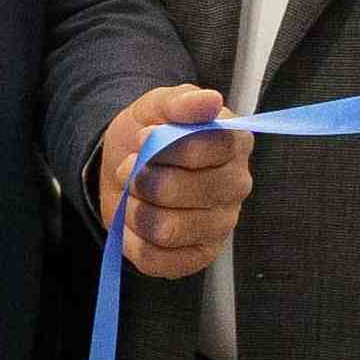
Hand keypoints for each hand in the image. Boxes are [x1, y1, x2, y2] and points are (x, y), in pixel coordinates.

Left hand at [97, 85, 251, 278]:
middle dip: (141, 178)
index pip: (209, 146)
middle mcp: (237, 187)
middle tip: (131, 169)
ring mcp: (221, 225)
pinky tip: (135, 224)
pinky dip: (132, 241)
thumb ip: (181, 101)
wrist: (123, 167)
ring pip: (167, 229)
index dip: (164, 144)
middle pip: (183, 190)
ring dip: (134, 211)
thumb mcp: (156, 106)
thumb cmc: (149, 136)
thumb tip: (210, 100)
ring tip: (134, 197)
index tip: (143, 138)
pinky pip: (156, 259)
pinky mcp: (198, 257)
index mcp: (235, 144)